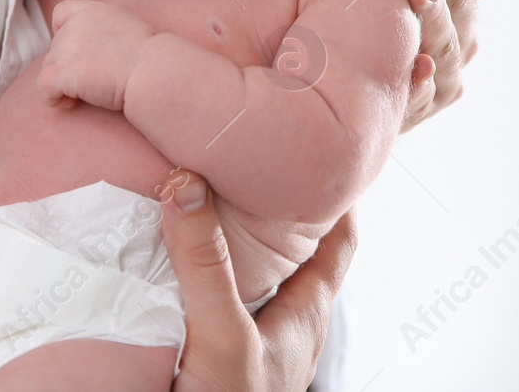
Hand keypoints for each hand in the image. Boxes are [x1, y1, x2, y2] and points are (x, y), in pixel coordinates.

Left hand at [35, 0, 154, 110]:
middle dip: (68, 65)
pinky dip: (51, 98)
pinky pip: (43, 86)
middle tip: (91, 81)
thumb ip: (103, 30)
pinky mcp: (62, 72)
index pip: (60, 13)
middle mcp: (75, 25)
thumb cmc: (149, 58)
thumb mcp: (125, 28)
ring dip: (63, 82)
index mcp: (92, 11)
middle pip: (56, 46)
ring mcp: (67, 48)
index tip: (76, 50)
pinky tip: (70, 104)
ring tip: (86, 94)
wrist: (153, 71)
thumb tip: (91, 48)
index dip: (61, 32)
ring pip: (49, 67)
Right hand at [157, 170, 354, 391]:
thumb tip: (188, 188)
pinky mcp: (222, 360)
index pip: (339, 244)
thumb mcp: (223, 335)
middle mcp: (287, 328)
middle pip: (296, 256)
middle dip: (277, 213)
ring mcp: (257, 345)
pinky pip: (220, 304)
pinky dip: (205, 278)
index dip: (340, 200)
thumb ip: (206, 266)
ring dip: (238, 246)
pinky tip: (179, 270)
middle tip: (255, 168)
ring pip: (257, 280)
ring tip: (212, 206)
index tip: (330, 158)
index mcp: (305, 315)